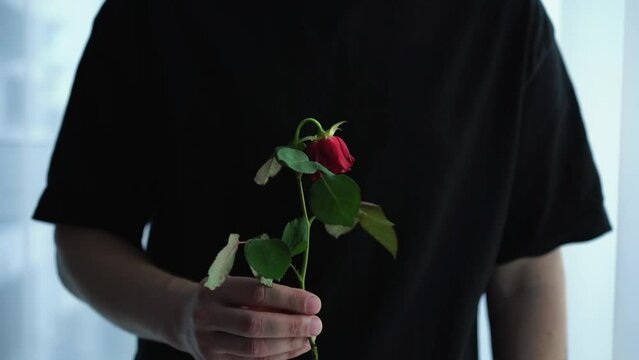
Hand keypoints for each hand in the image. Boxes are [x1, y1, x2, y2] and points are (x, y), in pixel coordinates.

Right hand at [178, 276, 322, 359]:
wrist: (182, 317)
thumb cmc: (220, 296)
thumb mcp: (233, 284)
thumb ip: (263, 292)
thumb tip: (305, 306)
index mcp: (215, 289)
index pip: (256, 293)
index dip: (288, 299)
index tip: (314, 303)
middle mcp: (208, 316)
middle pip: (255, 325)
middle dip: (291, 326)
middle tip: (316, 324)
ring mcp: (208, 343)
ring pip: (254, 349)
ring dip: (288, 345)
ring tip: (309, 337)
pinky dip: (278, 357)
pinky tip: (295, 348)